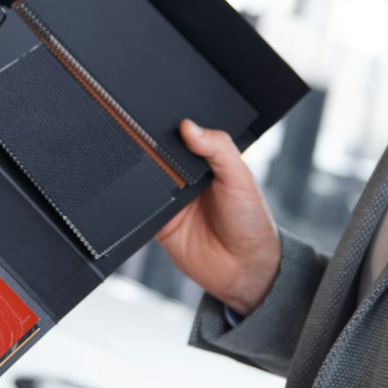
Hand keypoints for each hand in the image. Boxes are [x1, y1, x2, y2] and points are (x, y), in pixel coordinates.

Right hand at [155, 119, 279, 315]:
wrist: (245, 269)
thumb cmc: (251, 221)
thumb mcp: (241, 178)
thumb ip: (219, 149)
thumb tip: (189, 126)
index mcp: (206, 162)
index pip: (182, 137)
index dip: (172, 127)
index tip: (162, 119)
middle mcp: (185, 178)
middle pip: (159, 155)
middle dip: (152, 149)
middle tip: (151, 144)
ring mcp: (170, 200)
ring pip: (145, 178)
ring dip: (143, 174)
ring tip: (147, 169)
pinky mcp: (157, 223)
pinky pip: (140, 208)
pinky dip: (137, 202)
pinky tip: (140, 194)